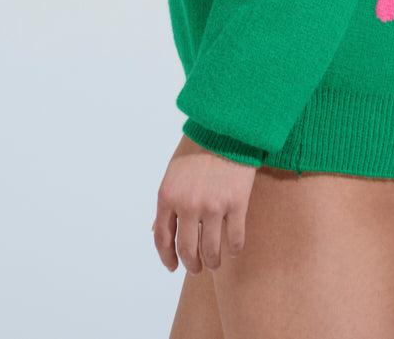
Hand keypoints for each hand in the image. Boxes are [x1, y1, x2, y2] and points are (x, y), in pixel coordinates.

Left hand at [152, 134, 257, 273]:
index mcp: (167, 195)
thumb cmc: (198, 146)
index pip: (162, 238)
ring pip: (212, 250)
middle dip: (192, 264)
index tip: (173, 266)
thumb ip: (167, 202)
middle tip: (197, 268)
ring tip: (214, 262)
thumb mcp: (173, 171)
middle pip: (187, 250)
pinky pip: (235, 239)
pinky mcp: (237, 203)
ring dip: (213, 262)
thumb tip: (156, 230)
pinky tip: (233, 248)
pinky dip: (234, 249)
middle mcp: (188, 204)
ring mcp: (213, 205)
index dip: (167, 257)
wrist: (227, 126)